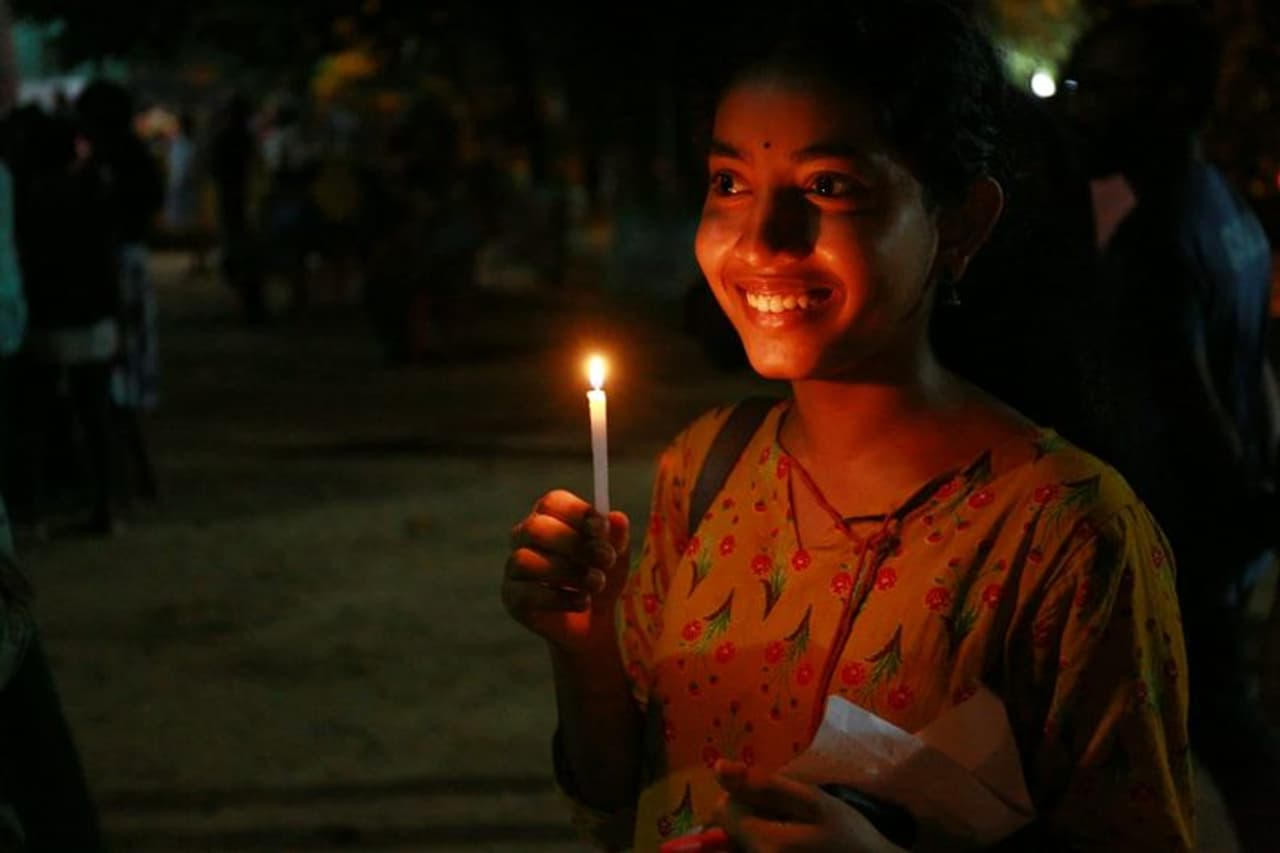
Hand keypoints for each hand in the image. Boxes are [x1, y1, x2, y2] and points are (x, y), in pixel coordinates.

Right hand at [501, 489, 629, 655]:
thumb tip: (616, 518)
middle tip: (606, 559)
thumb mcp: (616, 555)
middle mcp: (525, 537)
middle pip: (536, 528)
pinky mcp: (512, 598)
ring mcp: (514, 567)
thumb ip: (616, 536)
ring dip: (568, 572)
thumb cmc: (602, 576)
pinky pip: (526, 593)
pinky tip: (583, 602)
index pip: (552, 502)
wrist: (595, 621)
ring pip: (526, 560)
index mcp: (550, 517)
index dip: (577, 512)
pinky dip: (560, 598)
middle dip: (574, 544)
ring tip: (596, 584)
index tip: (603, 528)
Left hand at [709, 761, 905, 852]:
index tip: (770, 799)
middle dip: (747, 818)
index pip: (722, 812)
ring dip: (752, 834)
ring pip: (736, 846)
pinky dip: (759, 846)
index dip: (741, 798)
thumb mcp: (810, 799)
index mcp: (767, 845)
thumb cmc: (846, 832)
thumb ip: (762, 783)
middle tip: (784, 818)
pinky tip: (788, 847)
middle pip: (726, 834)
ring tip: (788, 834)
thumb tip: (718, 768)